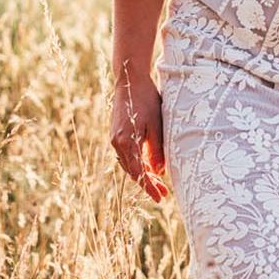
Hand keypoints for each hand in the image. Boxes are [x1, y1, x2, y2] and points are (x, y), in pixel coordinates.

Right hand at [111, 72, 169, 202]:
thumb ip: (156, 150)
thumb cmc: (146, 100)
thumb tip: (159, 171)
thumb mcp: (157, 125)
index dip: (150, 187)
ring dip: (143, 174)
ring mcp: (115, 138)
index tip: (160, 198)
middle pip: (132, 171)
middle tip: (163, 193)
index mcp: (125, 142)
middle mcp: (116, 143)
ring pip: (129, 164)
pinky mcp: (117, 133)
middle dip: (148, 183)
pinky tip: (149, 166)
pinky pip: (127, 155)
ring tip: (158, 182)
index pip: (139, 172)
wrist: (130, 80)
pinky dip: (138, 163)